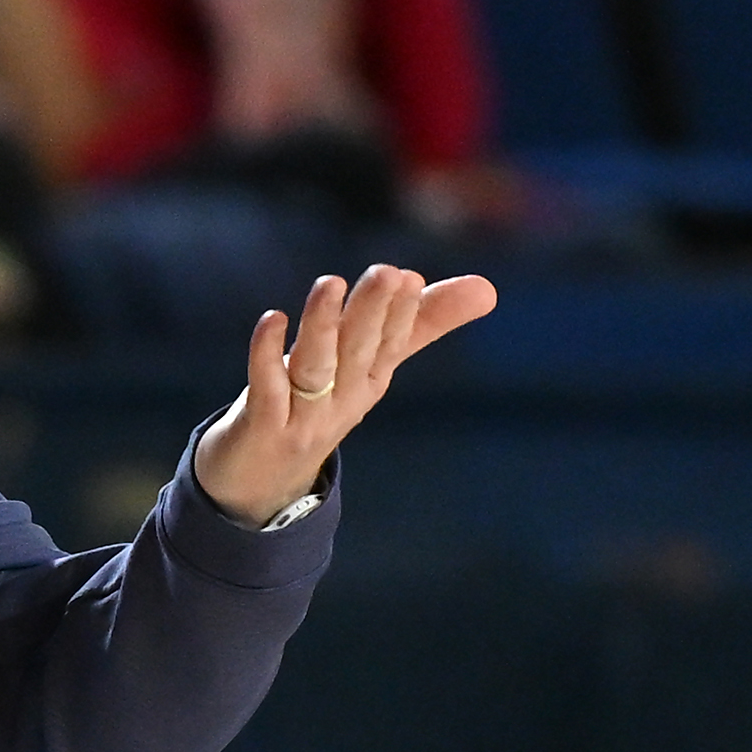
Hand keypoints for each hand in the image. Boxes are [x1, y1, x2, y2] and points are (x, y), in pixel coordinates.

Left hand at [193, 266, 497, 525]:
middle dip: (373, 312)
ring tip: (331, 283)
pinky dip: (268, 354)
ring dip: (323, 325)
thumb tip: (489, 288)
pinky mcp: (263, 423)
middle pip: (359, 351)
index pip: (390, 345)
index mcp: (370, 380)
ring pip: (316, 365)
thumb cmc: (320, 404)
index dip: (400, 314)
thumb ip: (421, 322)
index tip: (410, 278)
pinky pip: (267, 387)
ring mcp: (303, 413)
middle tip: (388, 272)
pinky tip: (273, 319)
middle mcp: (342, 396)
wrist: (262, 479)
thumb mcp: (371, 363)